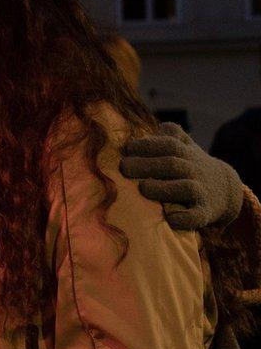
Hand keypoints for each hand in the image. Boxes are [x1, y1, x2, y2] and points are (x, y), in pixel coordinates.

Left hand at [121, 122, 242, 229]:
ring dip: (162, 188)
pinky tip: (170, 218)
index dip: (148, 145)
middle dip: (147, 165)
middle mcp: (193, 171)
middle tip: (123, 168)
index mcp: (186, 154)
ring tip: (142, 188)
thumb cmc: (190, 166)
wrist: (225, 191)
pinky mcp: (204, 213)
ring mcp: (200, 192)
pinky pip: (196, 216)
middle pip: (172, 164)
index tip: (127, 149)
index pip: (168, 145)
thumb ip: (168, 134)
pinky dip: (184, 218)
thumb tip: (144, 129)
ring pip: (184, 188)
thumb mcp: (185, 146)